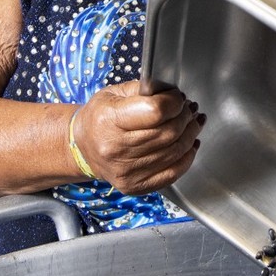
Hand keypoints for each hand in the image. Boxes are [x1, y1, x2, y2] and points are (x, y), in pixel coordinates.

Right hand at [69, 81, 204, 193]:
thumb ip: (145, 89)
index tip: (178, 98)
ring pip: (175, 151)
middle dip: (186, 117)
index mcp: (109, 120)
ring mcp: (126, 171)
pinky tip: (190, 145)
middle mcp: (116, 148)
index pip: (156, 111)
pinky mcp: (135, 186)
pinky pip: (173, 173)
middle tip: (189, 110)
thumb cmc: (100, 118)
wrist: (83, 148)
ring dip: (190, 134)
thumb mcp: (114, 93)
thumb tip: (175, 94)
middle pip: (169, 132)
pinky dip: (187, 157)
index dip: (174, 102)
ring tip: (193, 123)